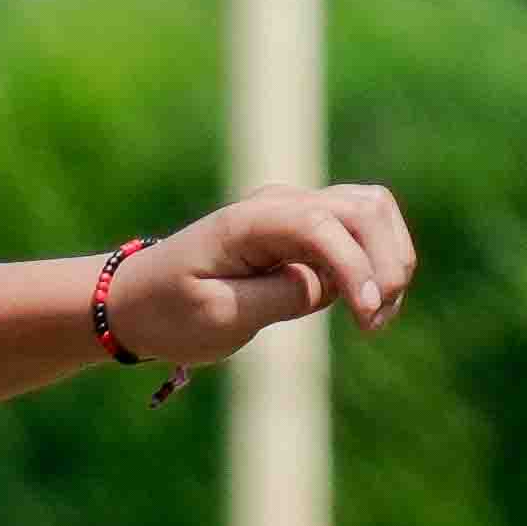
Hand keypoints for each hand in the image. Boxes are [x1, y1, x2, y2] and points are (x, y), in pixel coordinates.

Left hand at [111, 185, 420, 373]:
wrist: (136, 302)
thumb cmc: (168, 312)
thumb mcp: (217, 318)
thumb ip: (277, 297)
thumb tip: (325, 285)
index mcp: (248, 221)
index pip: (321, 226)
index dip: (355, 267)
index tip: (367, 315)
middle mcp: (279, 203)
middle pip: (364, 207)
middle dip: (386, 262)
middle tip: (375, 322)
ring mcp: (295, 210)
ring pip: (373, 210)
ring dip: (390, 259)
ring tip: (376, 316)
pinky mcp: (307, 229)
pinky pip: (362, 230)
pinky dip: (377, 262)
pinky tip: (366, 306)